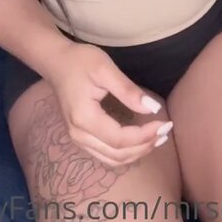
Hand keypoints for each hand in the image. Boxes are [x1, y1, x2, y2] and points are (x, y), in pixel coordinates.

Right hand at [45, 42, 171, 167]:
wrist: (56, 62)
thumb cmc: (80, 61)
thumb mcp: (105, 69)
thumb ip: (128, 91)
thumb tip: (153, 109)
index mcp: (85, 118)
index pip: (120, 139)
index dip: (144, 135)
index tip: (164, 123)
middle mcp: (79, 135)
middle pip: (117, 155)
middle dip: (144, 146)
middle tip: (166, 131)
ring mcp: (78, 139)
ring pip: (112, 159)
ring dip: (137, 153)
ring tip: (157, 138)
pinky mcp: (81, 137)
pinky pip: (106, 154)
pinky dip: (126, 152)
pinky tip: (140, 141)